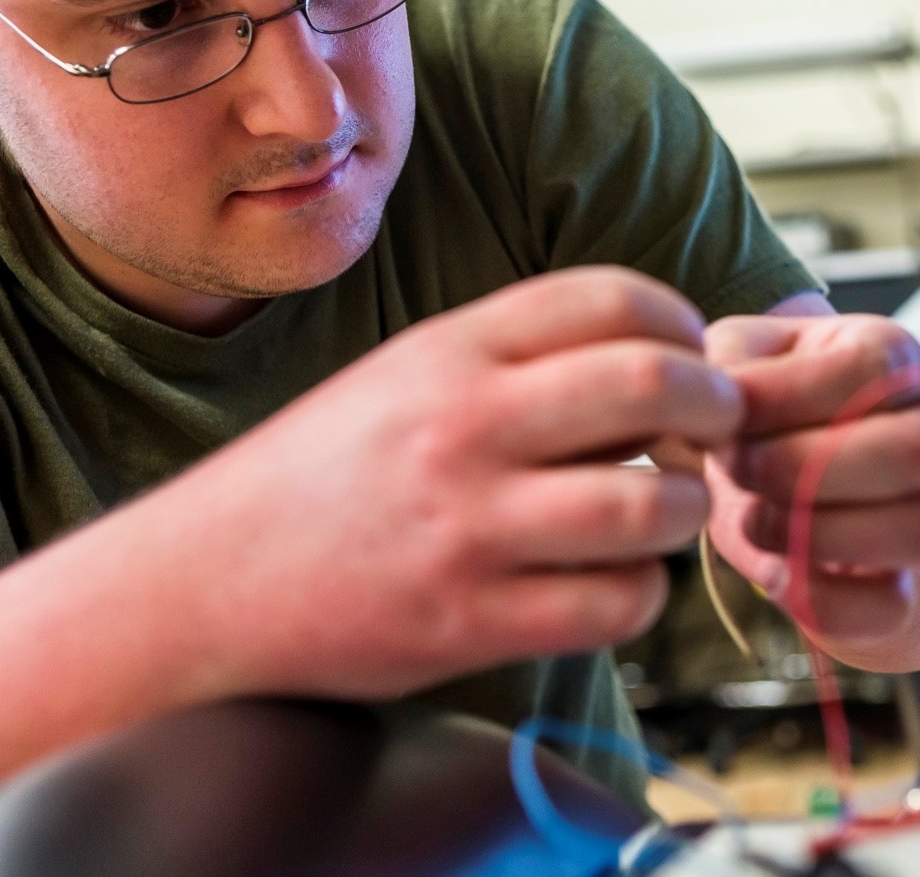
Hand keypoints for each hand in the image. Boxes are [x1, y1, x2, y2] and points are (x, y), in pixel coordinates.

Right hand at [139, 266, 742, 699]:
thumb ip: (521, 360)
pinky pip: (614, 605)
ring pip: (653, 506)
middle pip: (654, 386)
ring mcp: (466, 528)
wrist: (202, 580)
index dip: (680, 324)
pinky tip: (615, 583)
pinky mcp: (467, 623)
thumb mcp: (409, 376)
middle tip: (717, 430)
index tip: (690, 356)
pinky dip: (640, 595)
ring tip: (663, 513)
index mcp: (449, 350)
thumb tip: (662, 363)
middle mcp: (461, 426)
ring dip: (685, 510)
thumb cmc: (324, 474)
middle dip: (717, 407)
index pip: (613, 297)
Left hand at [702, 314, 919, 643]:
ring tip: (755, 517)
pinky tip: (773, 572)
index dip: (786, 395)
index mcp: (893, 359)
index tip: (726, 414)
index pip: (871, 370)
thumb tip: (719, 401)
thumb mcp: (744, 363)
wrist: (812, 491)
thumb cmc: (767, 414)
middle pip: (916, 452)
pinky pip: (889, 606)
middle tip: (737, 468)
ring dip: (816, 532)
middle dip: (803, 466)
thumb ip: (728, 360)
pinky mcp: (906, 592)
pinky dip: (820, 598)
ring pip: (919, 530)